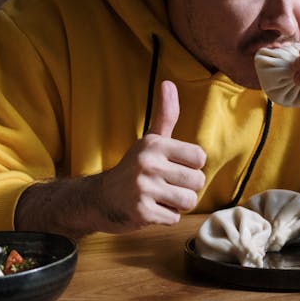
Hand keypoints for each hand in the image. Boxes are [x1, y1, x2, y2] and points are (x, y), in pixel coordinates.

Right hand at [89, 80, 205, 230]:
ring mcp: (143, 188)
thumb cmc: (133, 168)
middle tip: (165, 186)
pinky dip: (165, 217)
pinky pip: (174, 218)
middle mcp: (148, 163)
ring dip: (177, 204)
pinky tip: (150, 209)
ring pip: (188, 201)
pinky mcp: (141, 212)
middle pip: (197, 181)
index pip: (200, 157)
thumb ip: (166, 114)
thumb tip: (169, 82)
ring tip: (160, 198)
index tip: (173, 168)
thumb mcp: (150, 140)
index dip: (191, 166)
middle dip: (185, 188)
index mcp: (155, 144)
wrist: (99, 198)